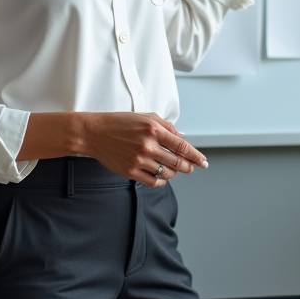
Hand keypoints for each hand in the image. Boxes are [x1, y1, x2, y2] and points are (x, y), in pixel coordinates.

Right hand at [81, 112, 206, 186]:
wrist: (95, 133)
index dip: (196, 156)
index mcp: (154, 130)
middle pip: (178, 162)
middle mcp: (148, 146)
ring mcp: (139, 160)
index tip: (204, 162)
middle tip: (190, 167)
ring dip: (173, 173)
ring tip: (171, 168)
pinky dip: (161, 181)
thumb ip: (166, 126)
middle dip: (188, 167)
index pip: (182, 146)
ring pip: (167, 173)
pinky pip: (153, 181)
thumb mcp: (146, 117)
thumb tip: (182, 138)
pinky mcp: (130, 171)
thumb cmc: (120, 123)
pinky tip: (160, 176)